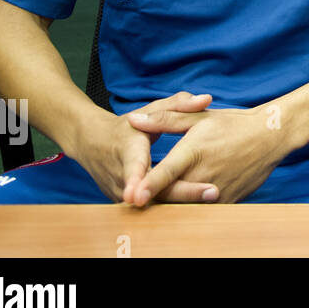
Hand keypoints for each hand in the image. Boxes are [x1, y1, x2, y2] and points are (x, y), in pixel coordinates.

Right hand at [68, 91, 219, 204]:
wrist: (92, 144)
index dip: (135, 182)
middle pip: (152, 192)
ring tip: (216, 202)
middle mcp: (122, 177)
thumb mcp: (149, 110)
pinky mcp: (128, 204)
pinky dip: (176, 208)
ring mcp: (123, 194)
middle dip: (182, 195)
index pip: (133, 168)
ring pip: (155, 204)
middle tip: (213, 192)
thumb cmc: (127, 125)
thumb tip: (206, 99)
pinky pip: (155, 207)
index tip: (137, 198)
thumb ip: (178, 105)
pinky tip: (205, 207)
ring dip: (184, 206)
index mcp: (127, 150)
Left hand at [125, 105, 292, 206]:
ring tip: (160, 195)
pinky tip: (188, 195)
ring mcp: (217, 191)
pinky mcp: (227, 201)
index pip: (166, 173)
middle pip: (169, 195)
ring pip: (184, 205)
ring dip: (171, 202)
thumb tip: (134, 119)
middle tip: (137, 194)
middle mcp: (204, 174)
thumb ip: (164, 119)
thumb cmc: (233, 125)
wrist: (270, 137)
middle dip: (153, 196)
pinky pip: (201, 209)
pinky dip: (190, 205)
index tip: (133, 196)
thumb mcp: (199, 117)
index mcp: (194, 151)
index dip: (149, 185)